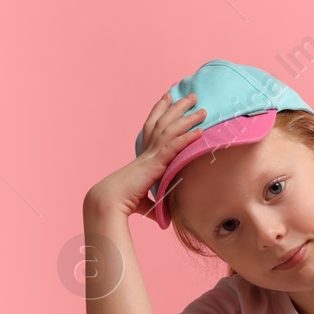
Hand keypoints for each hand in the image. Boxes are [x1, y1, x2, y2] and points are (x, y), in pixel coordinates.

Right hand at [84, 92, 207, 221]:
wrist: (110, 201)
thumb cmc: (124, 202)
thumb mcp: (145, 202)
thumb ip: (156, 205)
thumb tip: (167, 219)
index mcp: (143, 155)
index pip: (153, 127)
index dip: (160, 111)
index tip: (168, 97)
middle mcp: (147, 151)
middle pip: (164, 122)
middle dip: (178, 107)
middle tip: (192, 95)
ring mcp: (151, 155)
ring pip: (171, 130)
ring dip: (187, 118)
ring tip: (202, 109)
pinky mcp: (155, 164)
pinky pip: (174, 146)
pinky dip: (187, 138)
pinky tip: (200, 131)